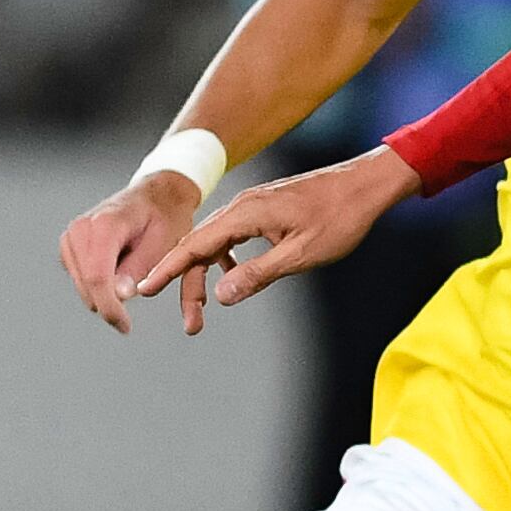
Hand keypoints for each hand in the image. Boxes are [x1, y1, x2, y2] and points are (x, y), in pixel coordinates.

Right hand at [56, 171, 204, 333]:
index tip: (125, 326)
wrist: (156, 196)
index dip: (109, 307)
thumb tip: (119, 296)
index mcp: (105, 224)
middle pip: (86, 283)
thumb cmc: (164, 218)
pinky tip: (118, 273)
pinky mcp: (70, 245)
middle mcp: (81, 228)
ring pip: (81, 284)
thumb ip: (138, 269)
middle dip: (108, 305)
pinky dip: (98, 285)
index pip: (98, 276)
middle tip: (129, 319)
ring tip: (130, 280)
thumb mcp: (163, 245)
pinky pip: (80, 277)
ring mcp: (71, 236)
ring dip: (104, 294)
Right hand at [130, 148, 422, 328]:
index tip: (145, 289)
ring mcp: (252, 207)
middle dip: (186, 284)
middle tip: (190, 324)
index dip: (168, 270)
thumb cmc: (339, 218)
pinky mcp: (264, 211)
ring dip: (204, 274)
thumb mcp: (301, 254)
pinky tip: (231, 278)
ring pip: (214, 243)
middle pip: (199, 247)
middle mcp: (242, 206)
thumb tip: (221, 296)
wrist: (364, 186)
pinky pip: (231, 237)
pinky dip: (223, 259)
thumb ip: (259, 275)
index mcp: (245, 214)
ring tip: (202, 309)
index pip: (194, 245)